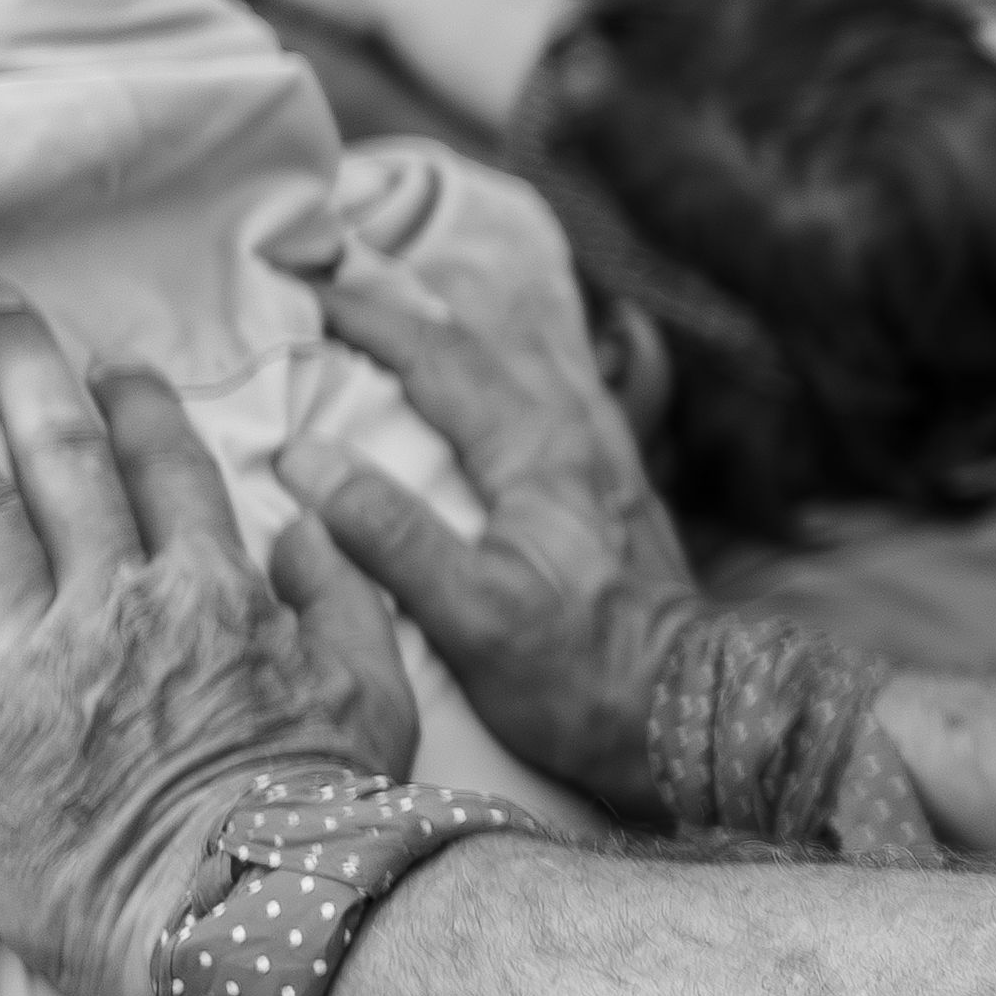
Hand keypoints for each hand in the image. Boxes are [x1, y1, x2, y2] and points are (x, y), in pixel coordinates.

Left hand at [0, 288, 419, 995]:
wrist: (261, 906)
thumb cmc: (325, 815)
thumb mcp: (378, 696)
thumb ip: (344, 601)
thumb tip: (307, 531)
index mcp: (214, 594)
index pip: (170, 472)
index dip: (143, 410)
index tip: (118, 367)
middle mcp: (118, 601)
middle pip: (60, 452)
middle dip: (18, 362)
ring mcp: (34, 662)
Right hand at [283, 239, 704, 818]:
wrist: (691, 712)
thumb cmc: (581, 675)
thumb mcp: (471, 613)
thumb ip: (390, 533)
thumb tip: (304, 456)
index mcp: (538, 453)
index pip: (438, 358)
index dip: (369, 318)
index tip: (305, 288)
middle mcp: (579, 438)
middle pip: (486, 346)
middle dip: (413, 310)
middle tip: (348, 284)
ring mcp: (608, 464)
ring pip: (535, 365)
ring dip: (473, 330)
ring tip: (425, 305)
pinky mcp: (622, 497)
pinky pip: (568, 399)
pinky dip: (525, 369)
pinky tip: (523, 375)